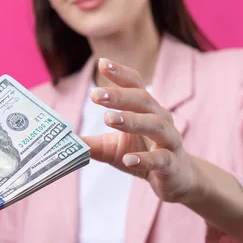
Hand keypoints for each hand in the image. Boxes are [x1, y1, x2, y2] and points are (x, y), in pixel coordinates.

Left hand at [82, 58, 203, 203]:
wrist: (177, 179)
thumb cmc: (143, 155)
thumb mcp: (114, 148)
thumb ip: (93, 143)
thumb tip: (64, 141)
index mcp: (147, 109)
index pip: (135, 85)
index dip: (120, 73)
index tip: (102, 63)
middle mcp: (161, 119)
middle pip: (143, 100)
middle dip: (119, 95)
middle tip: (95, 94)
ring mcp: (170, 141)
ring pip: (155, 125)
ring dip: (132, 120)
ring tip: (109, 119)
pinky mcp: (173, 164)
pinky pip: (161, 159)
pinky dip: (145, 158)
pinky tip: (128, 159)